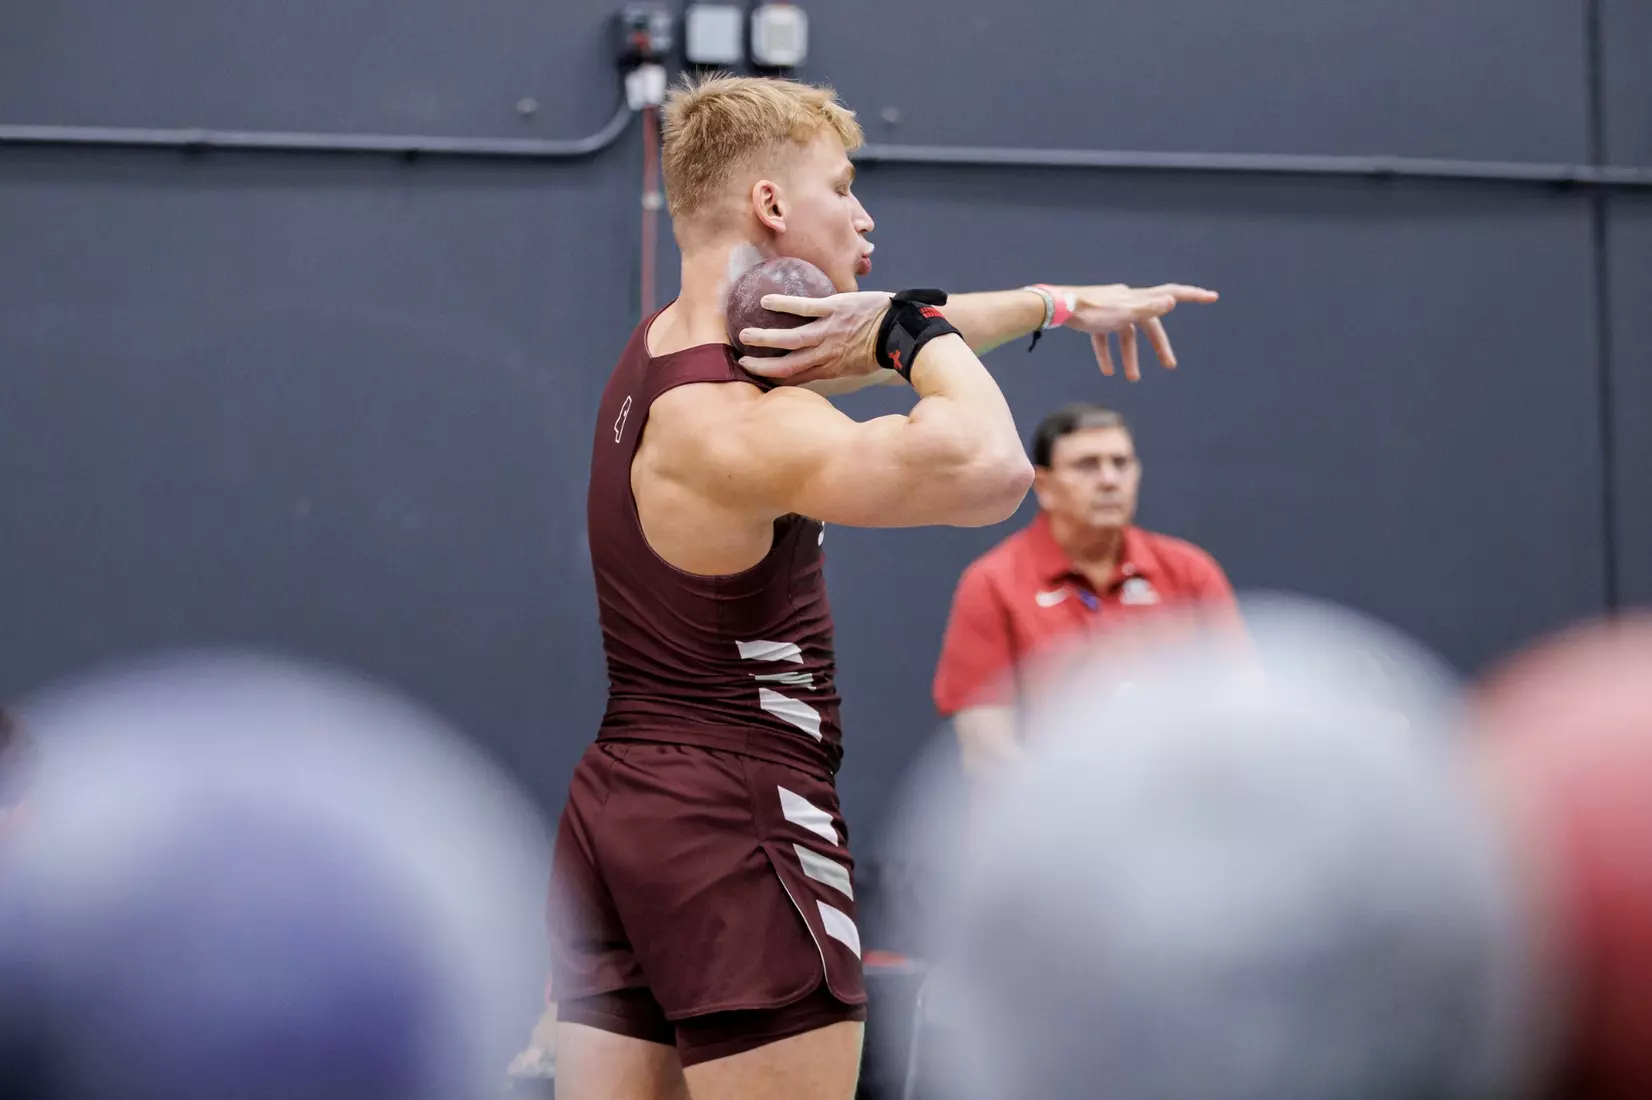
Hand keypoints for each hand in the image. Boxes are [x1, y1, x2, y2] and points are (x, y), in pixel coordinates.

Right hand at [735, 290, 894, 387]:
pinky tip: (765, 300)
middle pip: (787, 365)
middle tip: (742, 361)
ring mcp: (828, 332)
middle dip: (762, 366)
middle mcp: (825, 354)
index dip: (774, 379)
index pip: (796, 378)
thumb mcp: (855, 366)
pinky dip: (783, 304)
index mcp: (829, 369)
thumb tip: (817, 365)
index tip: (756, 376)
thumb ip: (833, 365)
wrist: (901, 330)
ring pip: (790, 338)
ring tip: (744, 335)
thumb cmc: (880, 347)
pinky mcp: (833, 309)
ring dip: (765, 338)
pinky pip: (803, 307)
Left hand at [1056, 283, 1219, 380]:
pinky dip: (1107, 353)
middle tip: (1169, 365)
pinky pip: (1105, 338)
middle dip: (1158, 345)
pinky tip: (1108, 371)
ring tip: (1132, 378)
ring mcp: (1111, 311)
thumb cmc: (1091, 310)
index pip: (1171, 294)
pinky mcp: (1095, 320)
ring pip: (1126, 335)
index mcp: (1138, 298)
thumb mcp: (1123, 312)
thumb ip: (1147, 308)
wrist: (1057, 308)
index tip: (1212, 296)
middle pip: (1149, 325)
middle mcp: (1127, 302)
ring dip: (1130, 356)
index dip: (1193, 295)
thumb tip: (1172, 300)